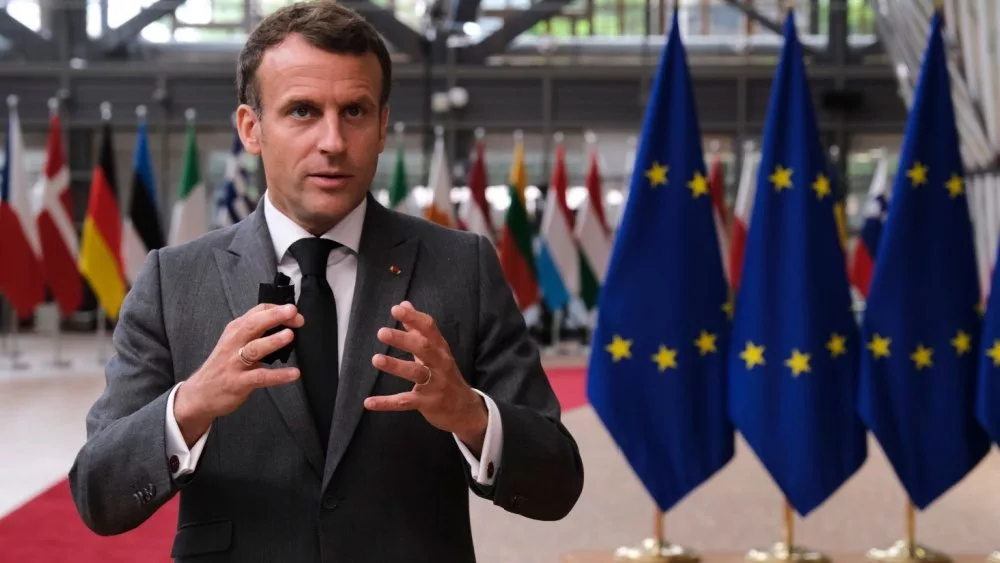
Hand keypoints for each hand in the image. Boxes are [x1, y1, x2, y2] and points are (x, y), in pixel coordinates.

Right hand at [174, 303, 303, 446]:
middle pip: (253, 325)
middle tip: (293, 312)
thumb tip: (285, 324)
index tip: (294, 313)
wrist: (200, 394)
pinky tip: (293, 373)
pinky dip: (278, 375)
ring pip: (254, 348)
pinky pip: (260, 377)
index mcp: (235, 331)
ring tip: (290, 335)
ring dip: (272, 341)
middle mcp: (234, 343)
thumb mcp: (234, 343)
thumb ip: (255, 332)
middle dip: (274, 316)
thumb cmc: (222, 366)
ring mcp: (235, 363)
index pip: (256, 312)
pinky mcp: (238, 382)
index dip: (277, 310)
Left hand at [365, 301, 487, 455]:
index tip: (396, 309)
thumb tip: (404, 304)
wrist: (465, 409)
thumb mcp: (436, 351)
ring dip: (396, 366)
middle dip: (403, 339)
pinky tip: (368, 402)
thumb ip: (418, 329)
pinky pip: (405, 401)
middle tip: (382, 332)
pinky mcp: (428, 403)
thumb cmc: (445, 375)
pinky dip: (386, 403)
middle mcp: (440, 363)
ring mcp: (436, 384)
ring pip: (415, 372)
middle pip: (424, 348)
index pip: (429, 328)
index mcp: (440, 349)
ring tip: (376, 359)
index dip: (414, 318)